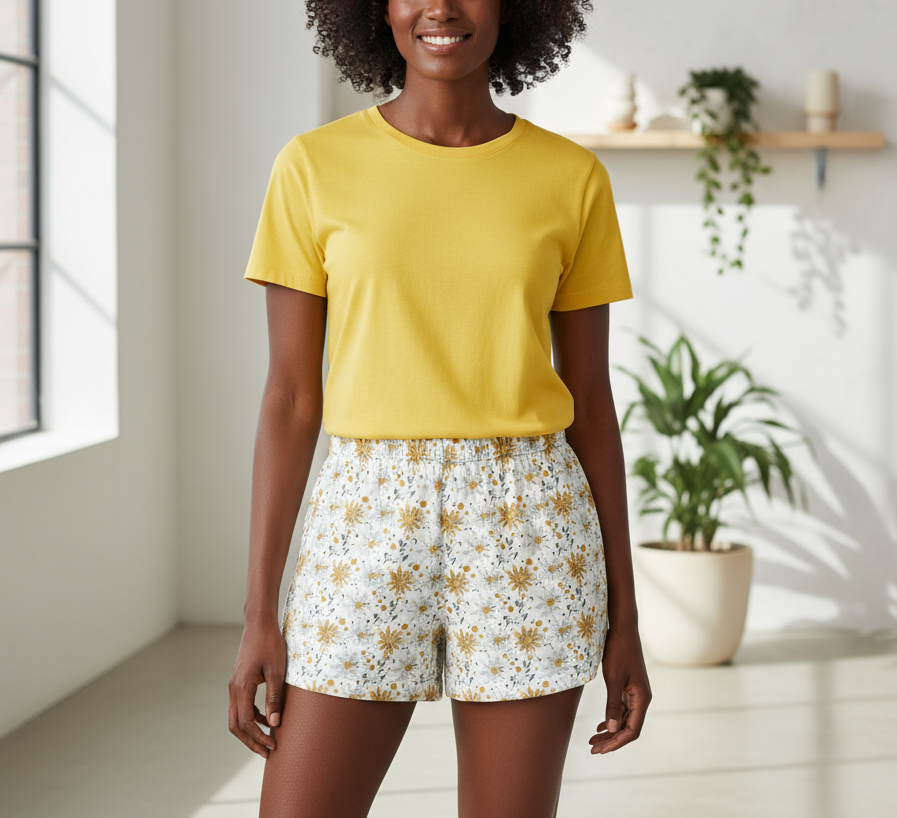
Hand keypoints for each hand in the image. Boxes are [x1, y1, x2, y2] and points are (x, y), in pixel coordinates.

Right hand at [228, 617, 286, 757]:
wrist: (259, 623)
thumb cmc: (270, 644)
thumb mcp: (276, 670)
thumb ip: (274, 697)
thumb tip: (275, 723)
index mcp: (241, 687)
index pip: (246, 723)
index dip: (258, 737)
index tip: (273, 745)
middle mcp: (233, 689)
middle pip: (236, 725)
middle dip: (251, 741)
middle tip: (267, 752)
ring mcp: (233, 685)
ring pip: (236, 717)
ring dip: (250, 731)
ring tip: (267, 740)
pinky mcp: (238, 681)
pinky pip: (241, 706)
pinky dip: (251, 717)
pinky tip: (267, 719)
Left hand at [589, 623, 650, 753]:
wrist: (622, 628)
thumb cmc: (618, 651)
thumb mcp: (613, 678)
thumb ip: (612, 704)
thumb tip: (611, 729)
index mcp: (642, 698)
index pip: (632, 730)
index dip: (616, 743)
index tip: (599, 749)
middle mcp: (641, 698)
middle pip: (628, 728)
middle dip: (611, 740)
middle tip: (593, 749)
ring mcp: (635, 693)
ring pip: (624, 720)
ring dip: (610, 731)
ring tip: (593, 740)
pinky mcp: (628, 687)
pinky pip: (622, 710)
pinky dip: (611, 719)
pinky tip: (601, 726)